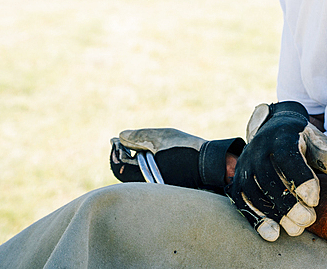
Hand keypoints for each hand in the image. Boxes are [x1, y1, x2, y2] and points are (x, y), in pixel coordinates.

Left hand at [110, 127, 243, 192]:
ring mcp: (157, 189)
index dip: (115, 153)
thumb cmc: (186, 150)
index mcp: (143, 177)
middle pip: (126, 174)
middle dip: (124, 157)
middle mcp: (148, 187)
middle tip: (127, 143)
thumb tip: (120, 137)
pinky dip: (146, 167)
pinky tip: (154, 156)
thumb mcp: (161, 138)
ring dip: (135, 162)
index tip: (117, 141)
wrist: (210, 163)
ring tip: (142, 148)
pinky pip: (149, 178)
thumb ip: (138, 137)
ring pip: (137, 177)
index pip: (119, 167)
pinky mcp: (167, 188)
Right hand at [225, 101, 326, 240]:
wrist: (272, 130)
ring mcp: (245, 165)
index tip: (314, 200)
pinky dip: (257, 219)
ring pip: (254, 193)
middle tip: (308, 219)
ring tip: (296, 228)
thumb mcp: (316, 138)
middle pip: (268, 179)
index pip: (287, 157)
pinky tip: (273, 234)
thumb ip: (325, 151)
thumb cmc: (300, 138)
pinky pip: (243, 202)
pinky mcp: (239, 180)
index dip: (300, 179)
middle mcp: (258, 149)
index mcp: (280, 136)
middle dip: (289, 203)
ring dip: (275, 215)